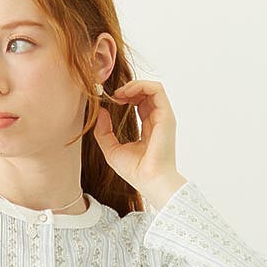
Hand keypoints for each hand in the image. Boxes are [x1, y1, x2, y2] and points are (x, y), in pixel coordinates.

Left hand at [93, 78, 184, 202]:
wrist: (150, 181)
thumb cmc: (135, 171)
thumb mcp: (112, 150)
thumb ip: (104, 132)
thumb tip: (100, 112)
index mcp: (148, 127)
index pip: (139, 103)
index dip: (125, 97)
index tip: (111, 101)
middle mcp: (157, 120)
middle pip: (145, 93)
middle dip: (128, 89)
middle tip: (113, 96)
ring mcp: (163, 117)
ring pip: (152, 88)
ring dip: (134, 85)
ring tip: (119, 93)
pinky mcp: (166, 115)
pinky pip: (157, 90)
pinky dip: (141, 86)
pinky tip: (126, 94)